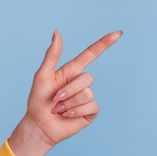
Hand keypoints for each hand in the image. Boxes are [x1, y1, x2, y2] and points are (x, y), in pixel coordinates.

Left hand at [25, 29, 122, 146]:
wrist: (39, 124)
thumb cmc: (38, 99)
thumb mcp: (42, 75)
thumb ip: (52, 55)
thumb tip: (57, 32)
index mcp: (70, 71)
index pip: (90, 54)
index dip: (104, 44)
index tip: (117, 33)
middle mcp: (80, 82)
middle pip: (88, 78)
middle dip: (69, 89)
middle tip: (55, 99)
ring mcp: (87, 96)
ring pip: (88, 93)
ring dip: (70, 102)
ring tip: (58, 109)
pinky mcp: (91, 111)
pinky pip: (91, 106)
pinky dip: (76, 111)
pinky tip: (67, 115)